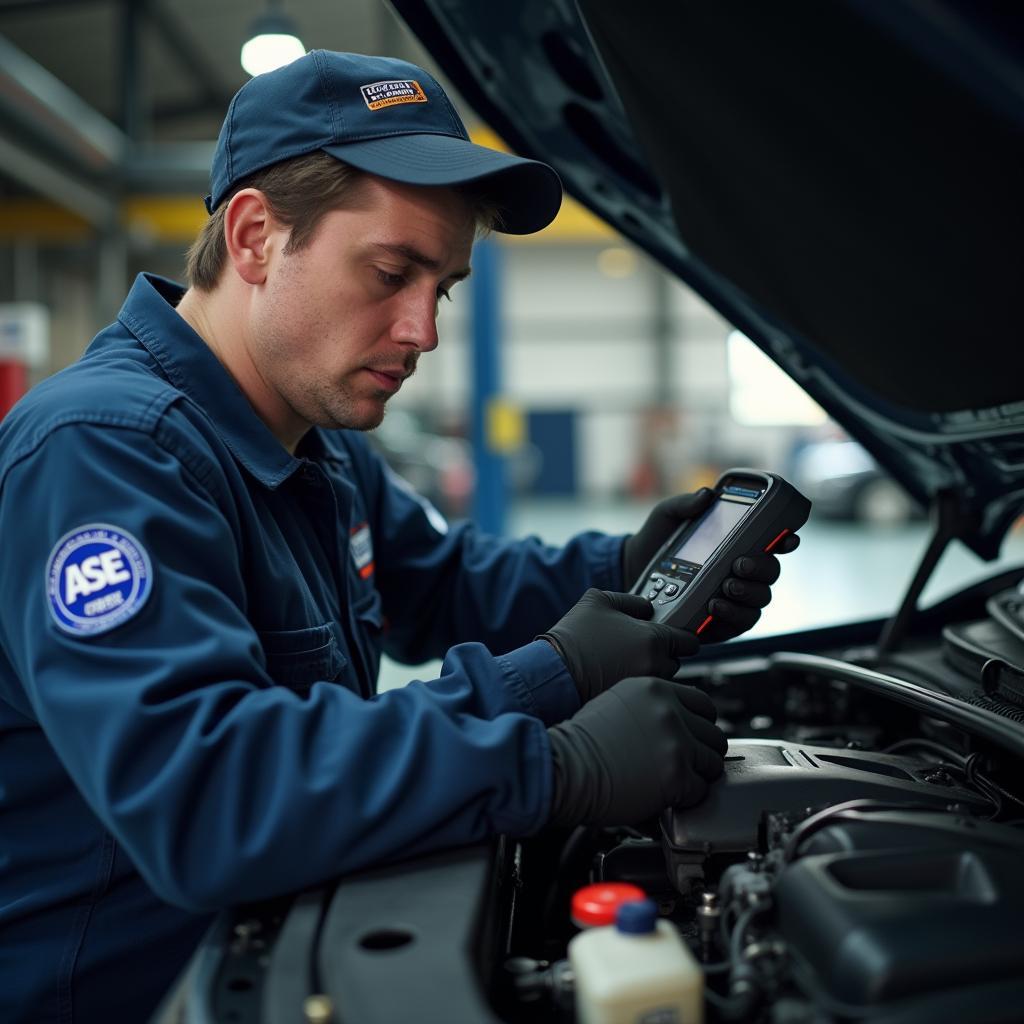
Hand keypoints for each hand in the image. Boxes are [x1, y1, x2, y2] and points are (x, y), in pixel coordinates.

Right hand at [540, 589, 698, 703]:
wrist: (553, 672)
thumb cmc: (573, 637)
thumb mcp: (598, 600)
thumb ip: (631, 600)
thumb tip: (647, 608)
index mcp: (653, 639)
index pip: (690, 641)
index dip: (683, 638)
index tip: (677, 639)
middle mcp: (655, 665)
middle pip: (676, 662)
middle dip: (663, 656)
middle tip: (638, 650)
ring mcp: (644, 688)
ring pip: (664, 682)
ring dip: (652, 674)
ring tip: (625, 666)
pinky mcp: (634, 706)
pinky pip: (647, 697)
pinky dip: (640, 691)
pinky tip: (619, 681)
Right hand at [546, 676, 727, 826]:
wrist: (563, 768)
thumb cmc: (580, 742)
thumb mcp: (616, 703)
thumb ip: (650, 706)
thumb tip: (676, 721)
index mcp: (655, 689)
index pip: (704, 703)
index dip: (700, 724)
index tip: (694, 737)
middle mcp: (669, 711)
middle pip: (713, 732)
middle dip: (702, 750)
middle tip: (686, 763)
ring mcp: (675, 742)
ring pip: (712, 762)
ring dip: (697, 774)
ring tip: (675, 780)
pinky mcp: (677, 775)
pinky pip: (701, 789)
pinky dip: (688, 797)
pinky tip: (667, 794)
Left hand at [623, 490, 800, 643]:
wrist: (633, 569)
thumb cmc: (658, 540)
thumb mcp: (668, 516)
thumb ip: (685, 504)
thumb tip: (705, 494)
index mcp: (738, 545)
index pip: (772, 543)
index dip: (785, 540)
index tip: (786, 539)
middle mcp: (742, 573)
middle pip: (770, 574)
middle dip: (761, 569)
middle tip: (738, 564)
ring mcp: (734, 598)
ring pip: (760, 600)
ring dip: (748, 594)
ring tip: (725, 586)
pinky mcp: (720, 622)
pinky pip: (739, 624)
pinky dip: (732, 616)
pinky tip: (714, 605)